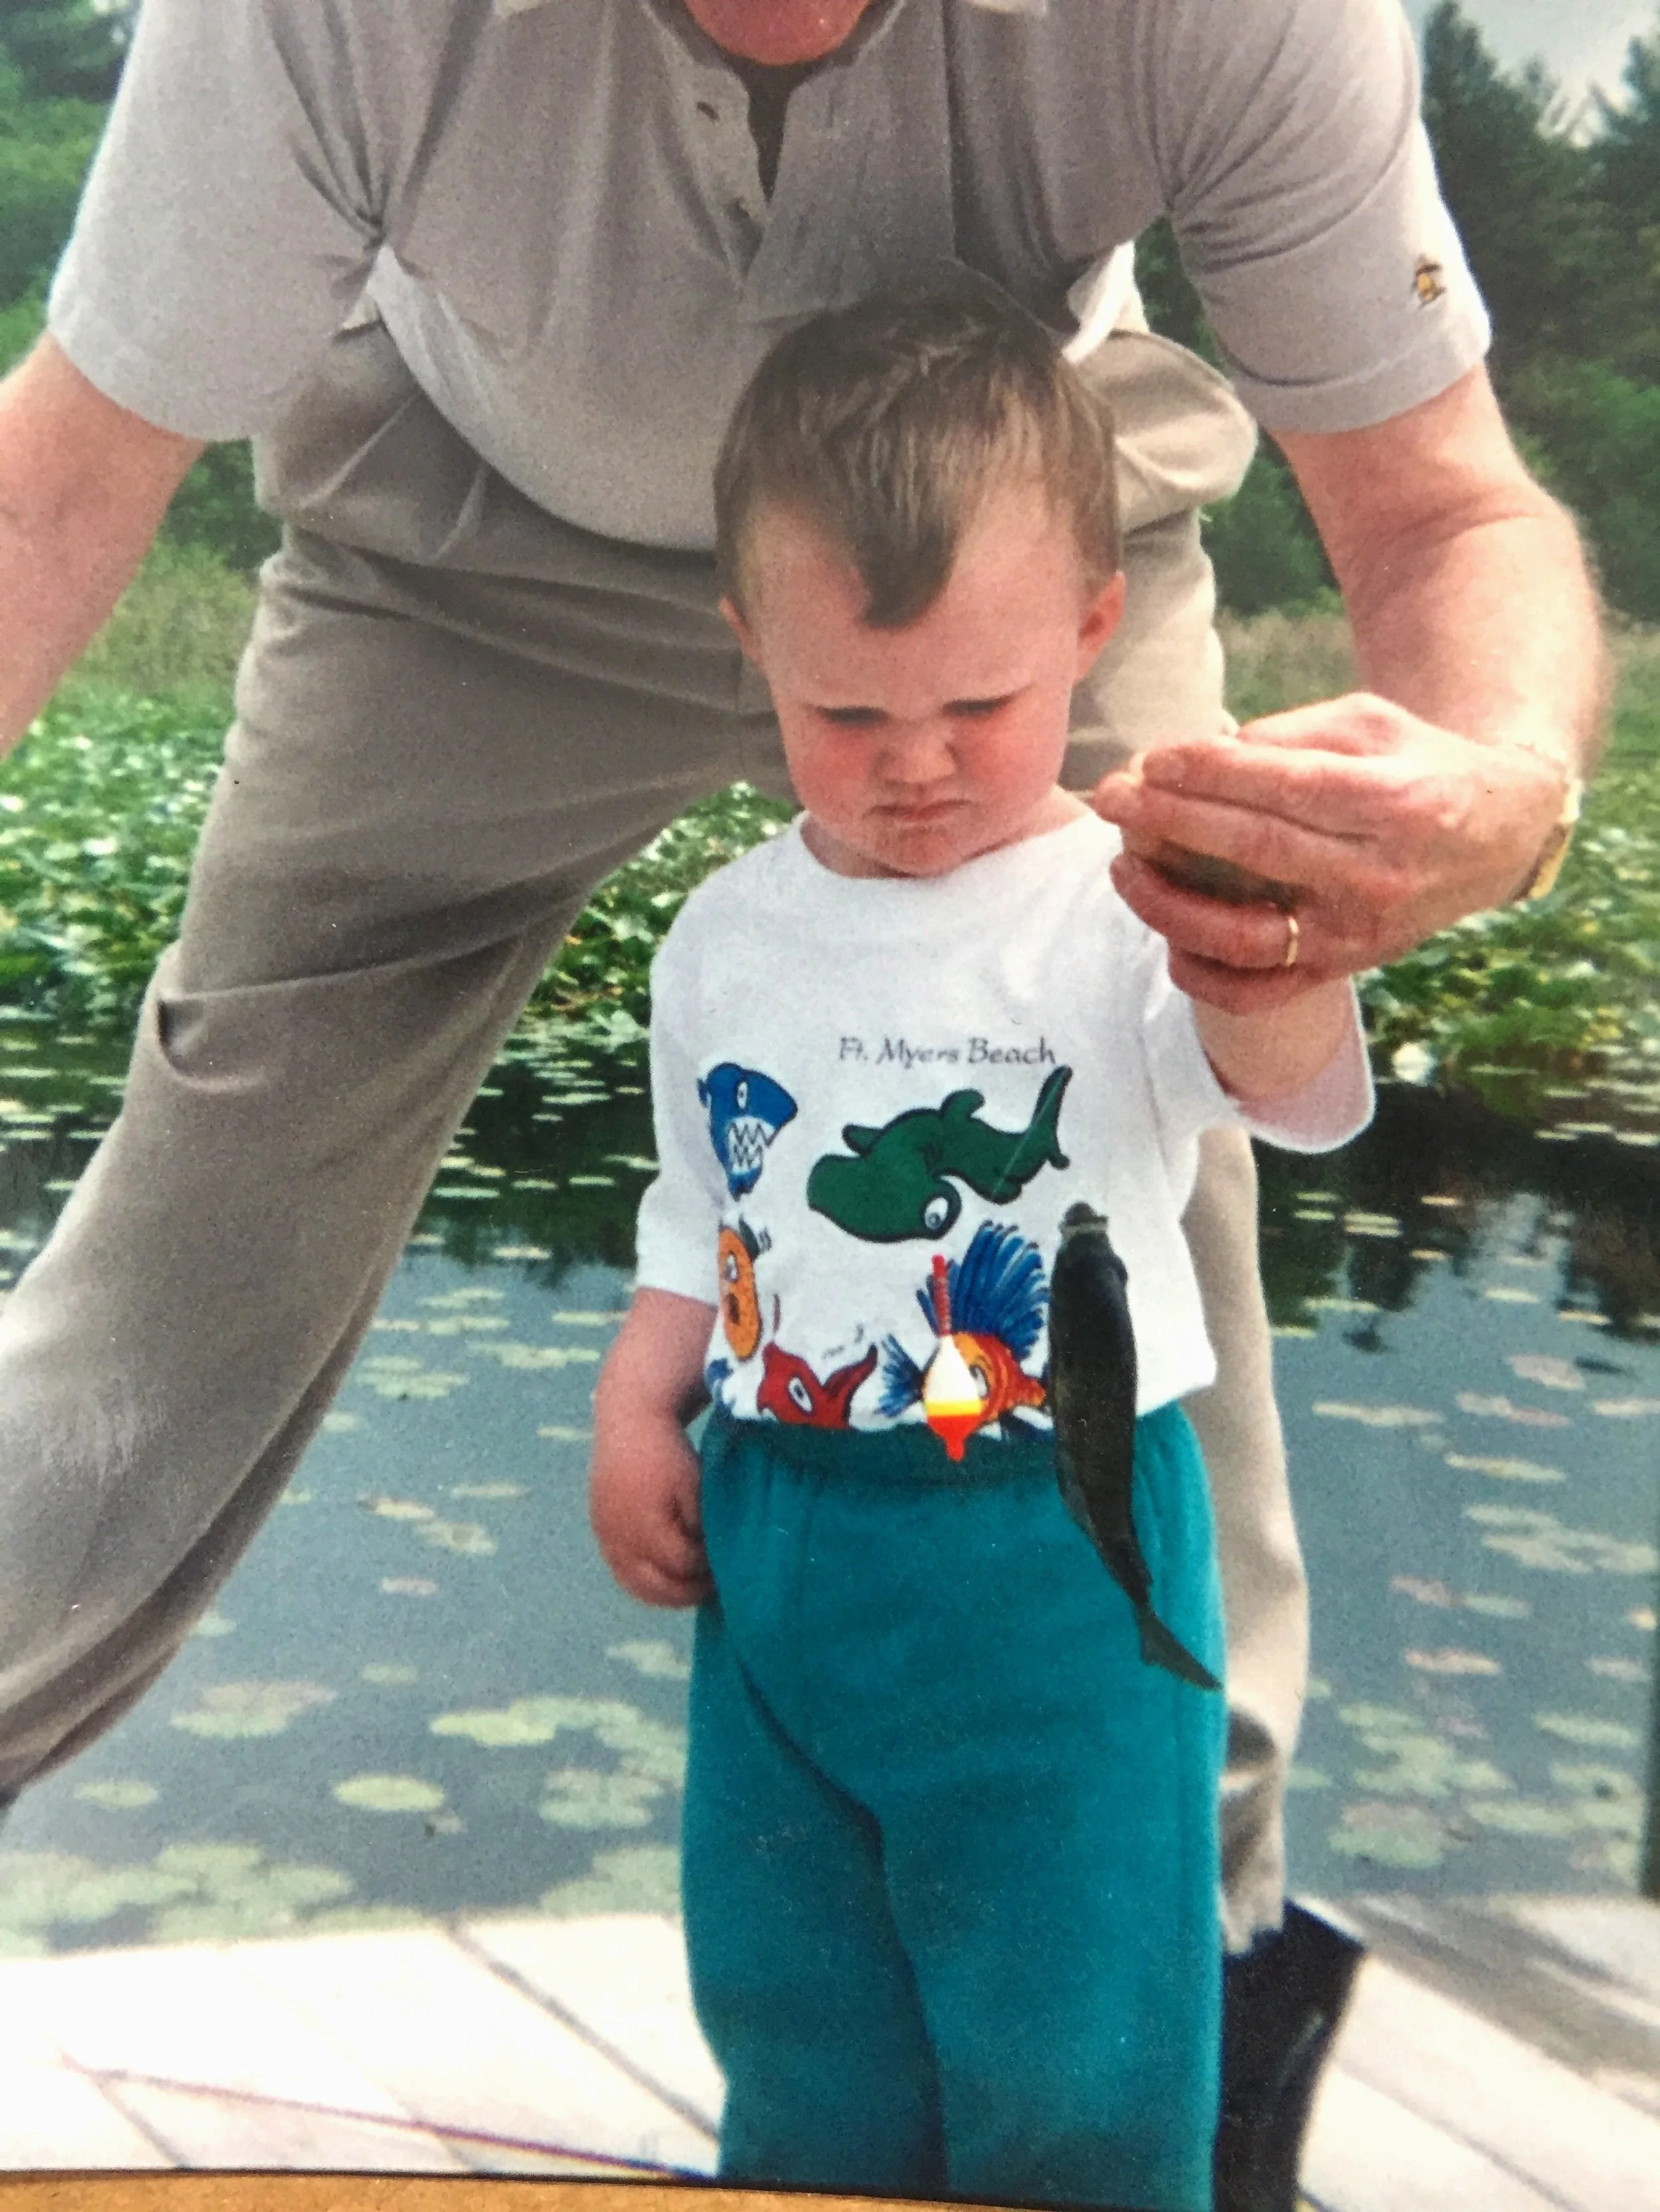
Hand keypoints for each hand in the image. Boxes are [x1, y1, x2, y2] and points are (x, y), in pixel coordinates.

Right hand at [590, 1408, 711, 1606]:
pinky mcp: (600, 1533)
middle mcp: (620, 1537)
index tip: (725, 1567)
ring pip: (636, 1585)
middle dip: (688, 1591)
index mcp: (647, 1524)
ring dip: (666, 1594)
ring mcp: (606, 1538)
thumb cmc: (669, 1454)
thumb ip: (701, 1526)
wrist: (629, 1424)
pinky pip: (620, 1572)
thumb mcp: (695, 1487)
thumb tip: (710, 1560)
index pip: (683, 1564)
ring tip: (691, 1589)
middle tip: (713, 1587)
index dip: (706, 1569)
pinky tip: (664, 1581)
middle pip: (657, 1585)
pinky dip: (643, 1584)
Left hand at [1092, 694, 1572, 1013]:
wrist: (1496, 837)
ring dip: (1171, 905)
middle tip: (1112, 798)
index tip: (1152, 759)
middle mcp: (1378, 876)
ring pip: (1247, 934)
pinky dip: (1203, 975)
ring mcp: (1356, 934)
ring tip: (1121, 868)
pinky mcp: (1341, 971)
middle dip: (1172, 822)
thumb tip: (1202, 753)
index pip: (1287, 788)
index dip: (1212, 774)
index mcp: (1394, 802)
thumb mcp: (1372, 724)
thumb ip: (1292, 736)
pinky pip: (1258, 993)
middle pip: (1257, 852)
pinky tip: (1164, 938)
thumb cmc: (1419, 765)